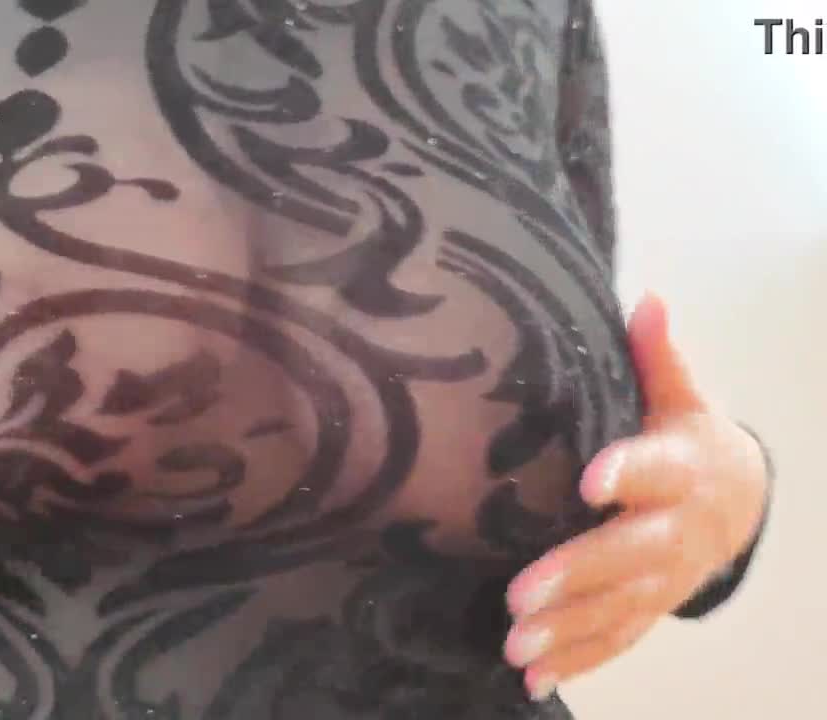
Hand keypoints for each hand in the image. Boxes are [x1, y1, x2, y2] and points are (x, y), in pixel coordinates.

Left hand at [501, 294, 768, 699]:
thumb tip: (647, 298)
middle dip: (577, 576)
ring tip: (513, 643)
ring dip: (566, 630)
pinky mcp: (647, 608)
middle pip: (628, 556)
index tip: (591, 479)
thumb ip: (658, 358)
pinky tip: (530, 677)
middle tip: (519, 593)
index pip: (657, 470)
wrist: (738, 502)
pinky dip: (577, 662)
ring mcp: (663, 579)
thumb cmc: (689, 440)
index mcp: (681, 470)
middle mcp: (674, 531)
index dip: (629, 473)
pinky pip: (616, 641)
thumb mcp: (680, 398)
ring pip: (617, 609)